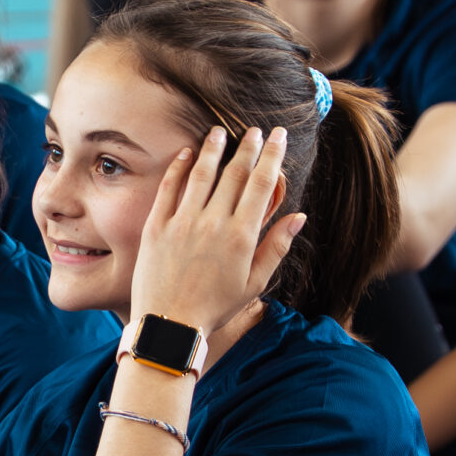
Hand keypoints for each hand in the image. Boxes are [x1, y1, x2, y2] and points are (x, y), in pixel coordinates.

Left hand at [127, 124, 302, 334]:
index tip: (278, 137)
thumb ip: (277, 247)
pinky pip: (169, 187)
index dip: (272, 156)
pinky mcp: (157, 226)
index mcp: (242, 236)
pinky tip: (187, 153)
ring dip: (213, 149)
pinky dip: (179, 167)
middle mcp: (214, 222)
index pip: (262, 184)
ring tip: (220, 132)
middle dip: (248, 147)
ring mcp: (182, 222)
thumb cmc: (216, 307)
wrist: (170, 325)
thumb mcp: (254, 283)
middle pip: (235, 173)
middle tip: (255, 130)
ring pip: (202, 174)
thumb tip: (299, 217)